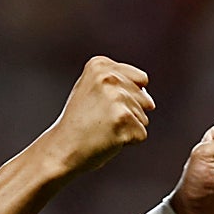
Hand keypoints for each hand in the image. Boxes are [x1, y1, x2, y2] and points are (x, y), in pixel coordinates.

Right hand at [44, 56, 154, 173]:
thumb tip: (151, 102)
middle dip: (128, 113)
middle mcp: (108, 76)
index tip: (100, 103)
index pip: (141, 79)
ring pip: (143, 116)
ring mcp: (116, 97)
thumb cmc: (79, 123)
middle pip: (144, 98)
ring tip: (102, 128)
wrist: (62, 149)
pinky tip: (106, 138)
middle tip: (100, 119)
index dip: (125, 96)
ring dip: (127, 127)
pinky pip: (141, 134)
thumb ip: (119, 83)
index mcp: (100, 65)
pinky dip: (128, 141)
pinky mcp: (123, 119)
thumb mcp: (91, 89)